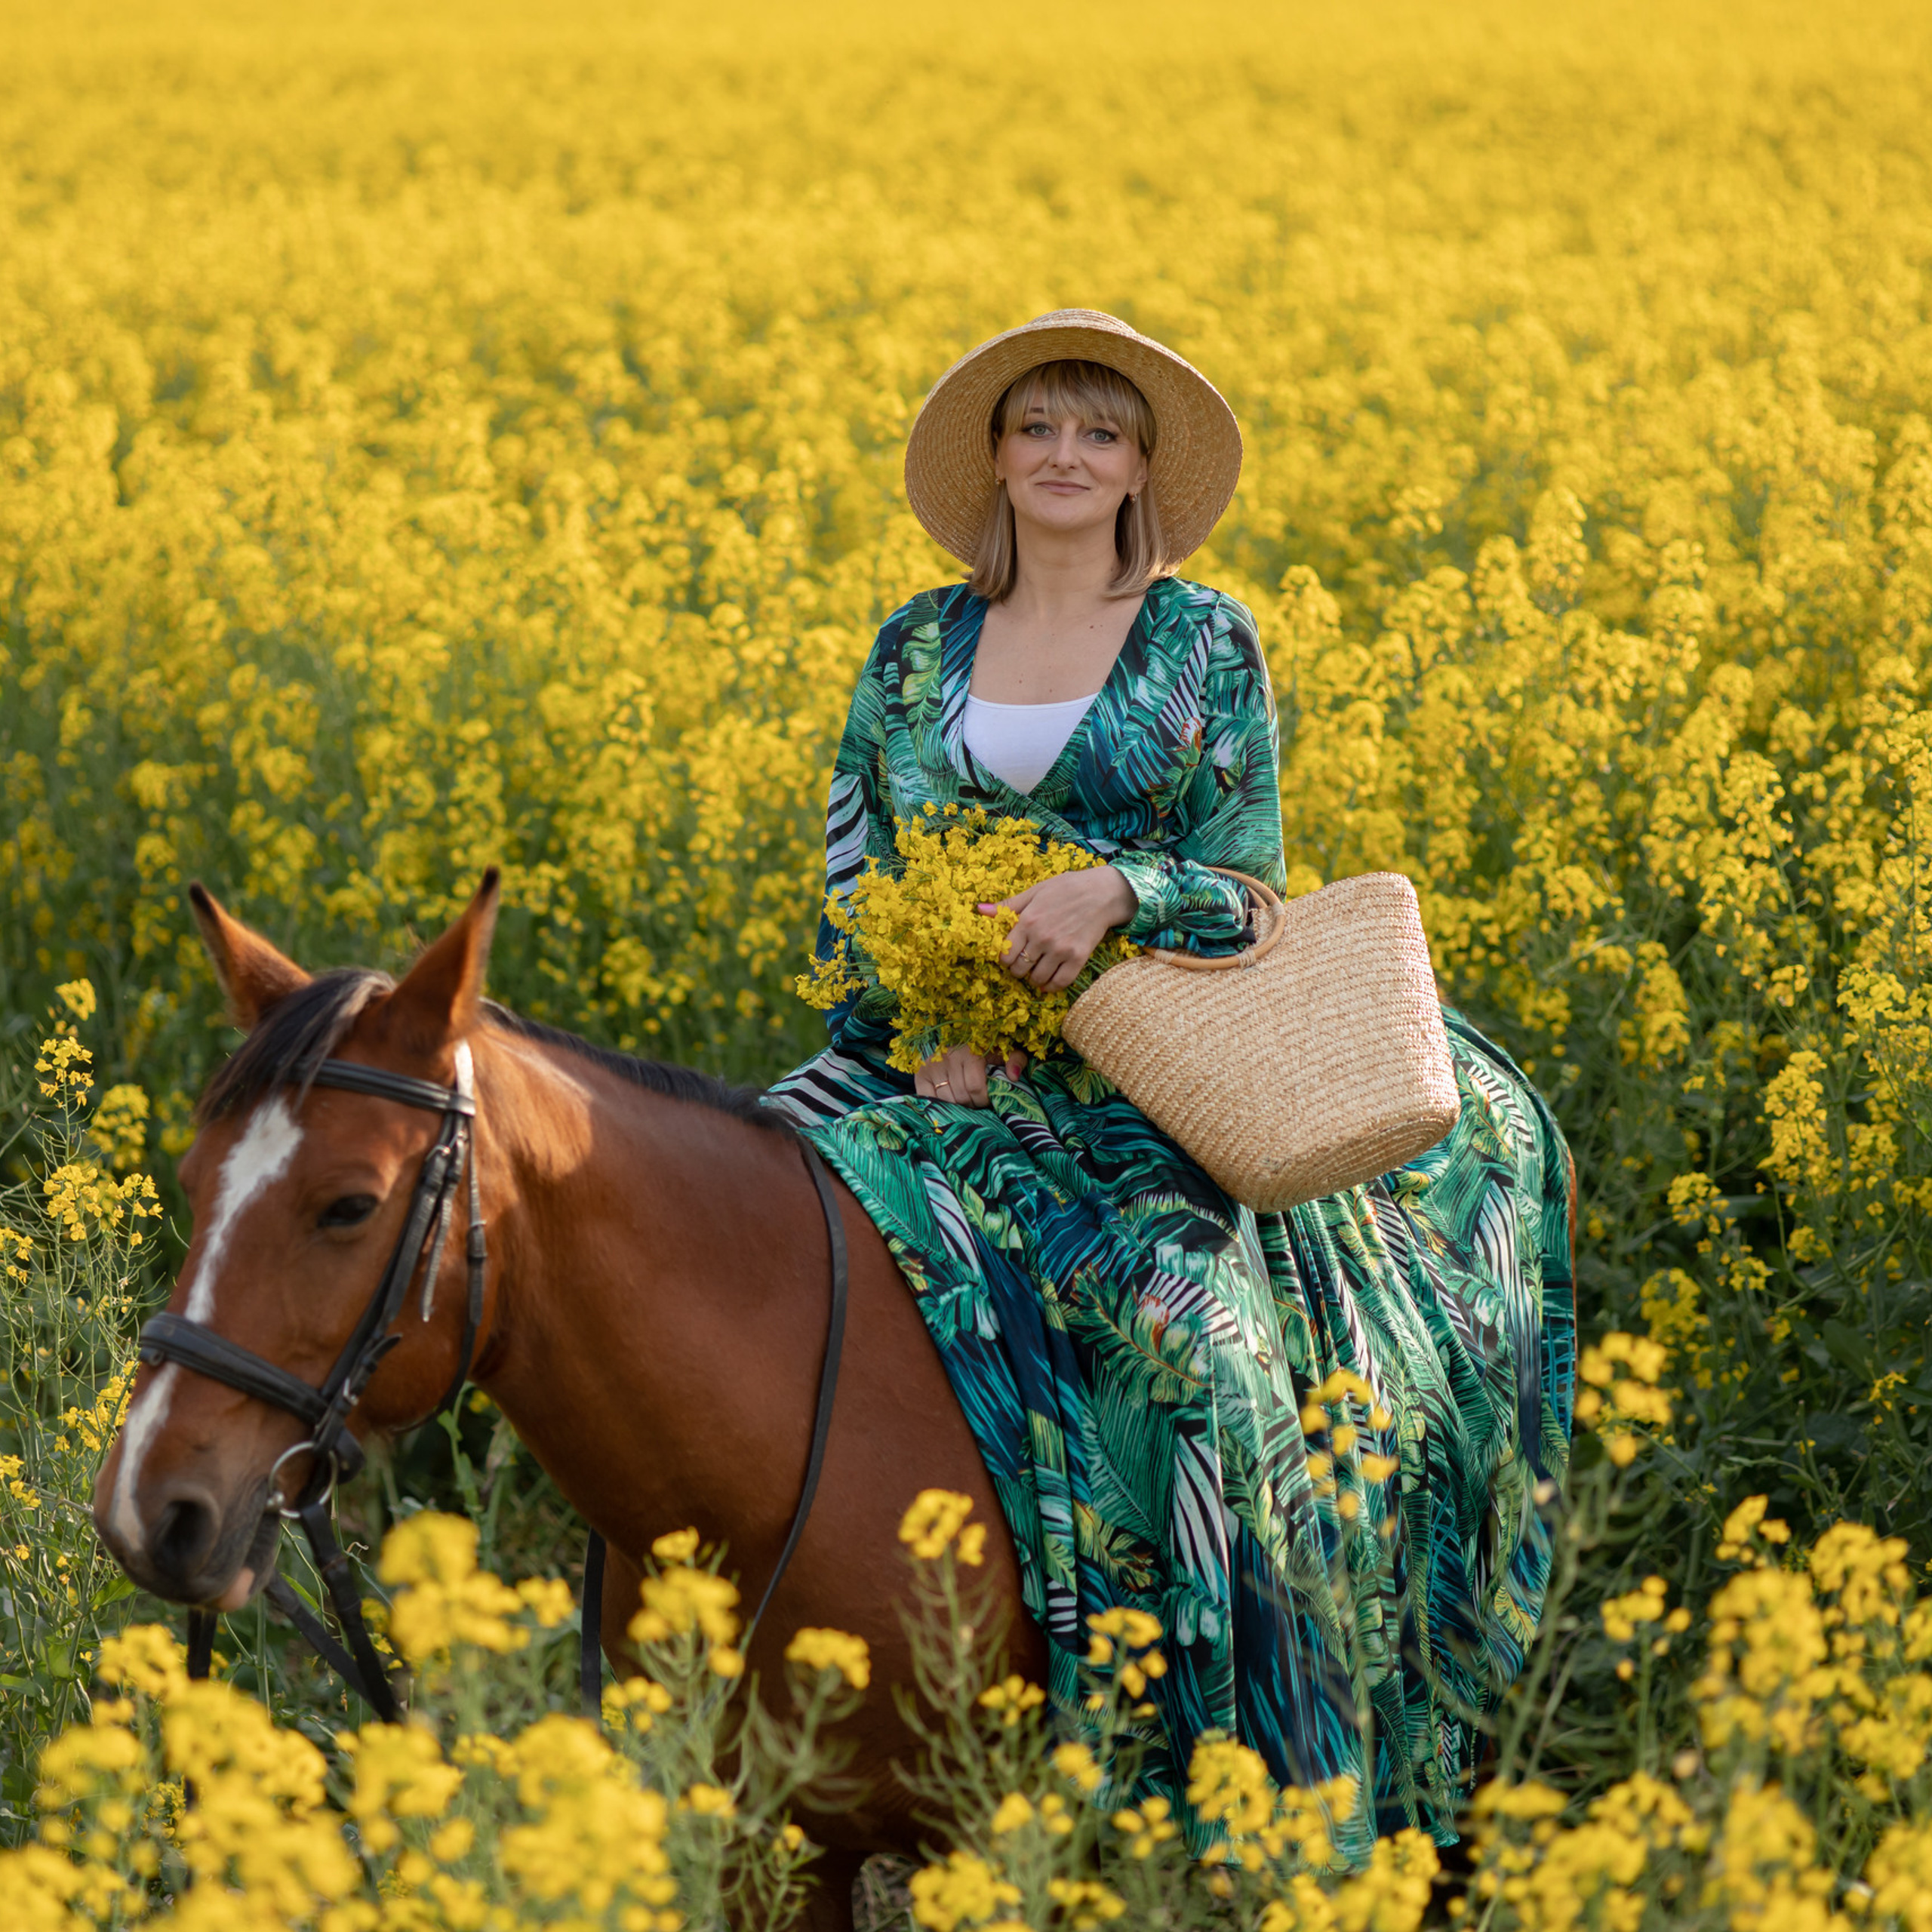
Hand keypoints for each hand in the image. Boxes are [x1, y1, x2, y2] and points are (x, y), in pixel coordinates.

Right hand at [915, 1043, 1029, 1106]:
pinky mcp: (921, 1073)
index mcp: (971, 1051)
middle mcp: (948, 1057)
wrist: (957, 1033)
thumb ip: (1015, 1059)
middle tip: (977, 1102)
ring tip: (965, 1101)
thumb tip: (1014, 1076)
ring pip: (946, 1100)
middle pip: (961, 1096)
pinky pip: (928, 1098)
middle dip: (973, 1104)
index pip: (975, 1087)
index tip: (989, 1099)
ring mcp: (932, 1065)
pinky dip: (938, 1105)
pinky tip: (948, 1102)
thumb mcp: (1005, 1048)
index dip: (984, 1099)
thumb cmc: (985, 1045)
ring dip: (958, 1106)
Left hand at [979, 865, 1135, 992]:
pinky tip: (1049, 982)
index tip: (1011, 955)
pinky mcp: (1078, 958)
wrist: (1102, 892)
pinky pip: (1060, 982)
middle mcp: (1042, 938)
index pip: (1006, 954)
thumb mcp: (1035, 891)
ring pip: (1037, 978)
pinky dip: (1052, 986)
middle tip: (1024, 963)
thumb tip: (980, 911)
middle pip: (1019, 969)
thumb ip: (1008, 905)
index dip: (1005, 958)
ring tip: (1037, 970)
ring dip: (1034, 978)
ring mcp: (1061, 950)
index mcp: (1028, 921)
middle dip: (1018, 969)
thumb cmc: (1067, 888)